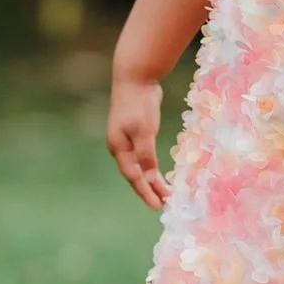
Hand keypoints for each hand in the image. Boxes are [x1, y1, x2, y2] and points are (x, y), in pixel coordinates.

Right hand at [107, 75, 169, 208]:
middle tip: (162, 204)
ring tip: (164, 193)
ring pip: (139, 166)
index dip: (145, 192)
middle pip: (135, 174)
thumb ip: (146, 155)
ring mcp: (127, 139)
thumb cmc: (138, 104)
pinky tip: (159, 173)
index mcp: (118, 148)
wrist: (135, 77)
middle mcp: (121, 146)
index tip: (156, 206)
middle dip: (148, 189)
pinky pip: (144, 156)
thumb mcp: (144, 131)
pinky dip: (151, 166)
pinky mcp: (136, 132)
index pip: (133, 176)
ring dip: (151, 179)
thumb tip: (149, 178)